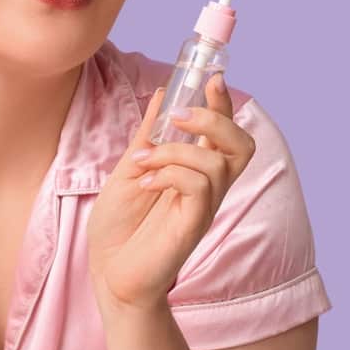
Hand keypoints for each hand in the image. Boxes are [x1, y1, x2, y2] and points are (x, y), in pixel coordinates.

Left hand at [87, 72, 255, 310]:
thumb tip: (163, 94)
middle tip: (179, 117)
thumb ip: (150, 134)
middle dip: (215, 119)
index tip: (211, 78)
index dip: (224, 103)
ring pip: (216, 162)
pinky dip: (169, 173)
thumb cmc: (120, 225)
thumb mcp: (131, 167)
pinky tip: (146, 182)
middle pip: (242, 145)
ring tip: (144, 162)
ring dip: (175, 150)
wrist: (107, 271)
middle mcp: (207, 187)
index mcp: (196, 170)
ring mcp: (203, 207)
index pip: (226, 132)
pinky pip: (199, 187)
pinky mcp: (193, 225)